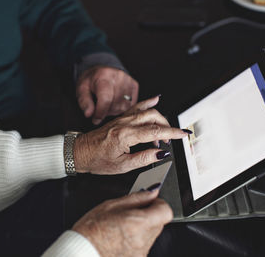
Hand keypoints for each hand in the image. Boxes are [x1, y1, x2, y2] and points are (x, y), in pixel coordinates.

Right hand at [72, 190, 172, 256]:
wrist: (82, 253)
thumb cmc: (91, 230)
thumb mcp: (110, 205)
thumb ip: (135, 198)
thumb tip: (150, 193)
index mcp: (138, 223)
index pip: (165, 211)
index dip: (159, 204)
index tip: (150, 201)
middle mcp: (143, 239)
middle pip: (159, 222)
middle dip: (149, 215)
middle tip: (132, 212)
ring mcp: (141, 251)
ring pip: (151, 234)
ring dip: (142, 227)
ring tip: (122, 226)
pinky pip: (143, 245)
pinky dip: (136, 239)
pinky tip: (120, 237)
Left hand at [73, 96, 187, 173]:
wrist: (80, 152)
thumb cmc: (97, 160)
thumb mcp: (122, 166)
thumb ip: (144, 159)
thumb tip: (161, 154)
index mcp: (125, 136)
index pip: (155, 131)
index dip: (172, 133)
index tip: (184, 134)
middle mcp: (124, 124)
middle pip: (154, 117)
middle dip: (168, 126)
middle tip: (173, 139)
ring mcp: (121, 119)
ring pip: (147, 110)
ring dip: (160, 119)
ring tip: (165, 132)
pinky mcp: (120, 118)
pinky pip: (136, 106)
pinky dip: (148, 103)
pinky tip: (156, 99)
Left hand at [76, 66, 138, 124]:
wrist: (102, 70)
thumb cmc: (91, 81)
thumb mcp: (81, 89)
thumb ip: (84, 102)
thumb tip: (89, 114)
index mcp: (104, 76)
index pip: (106, 99)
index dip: (100, 112)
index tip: (95, 119)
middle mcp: (119, 76)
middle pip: (115, 105)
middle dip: (106, 111)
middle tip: (99, 107)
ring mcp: (128, 80)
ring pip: (124, 107)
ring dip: (114, 111)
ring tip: (107, 104)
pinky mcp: (135, 85)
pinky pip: (131, 105)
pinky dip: (122, 108)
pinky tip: (115, 102)